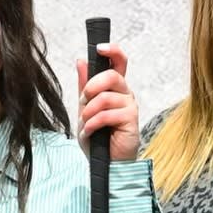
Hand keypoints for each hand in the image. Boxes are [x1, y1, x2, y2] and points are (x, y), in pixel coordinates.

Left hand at [75, 41, 142, 162]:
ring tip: (86, 124)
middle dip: (91, 87)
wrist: (105, 163)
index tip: (99, 48)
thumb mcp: (85, 108)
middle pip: (111, 76)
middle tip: (84, 101)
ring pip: (105, 97)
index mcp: (115, 88)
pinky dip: (92, 124)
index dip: (112, 51)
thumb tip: (81, 60)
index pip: (120, 62)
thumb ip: (84, 85)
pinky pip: (106, 114)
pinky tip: (89, 132)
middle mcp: (125, 94)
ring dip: (88, 111)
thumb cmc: (98, 137)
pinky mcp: (131, 120)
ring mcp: (130, 106)